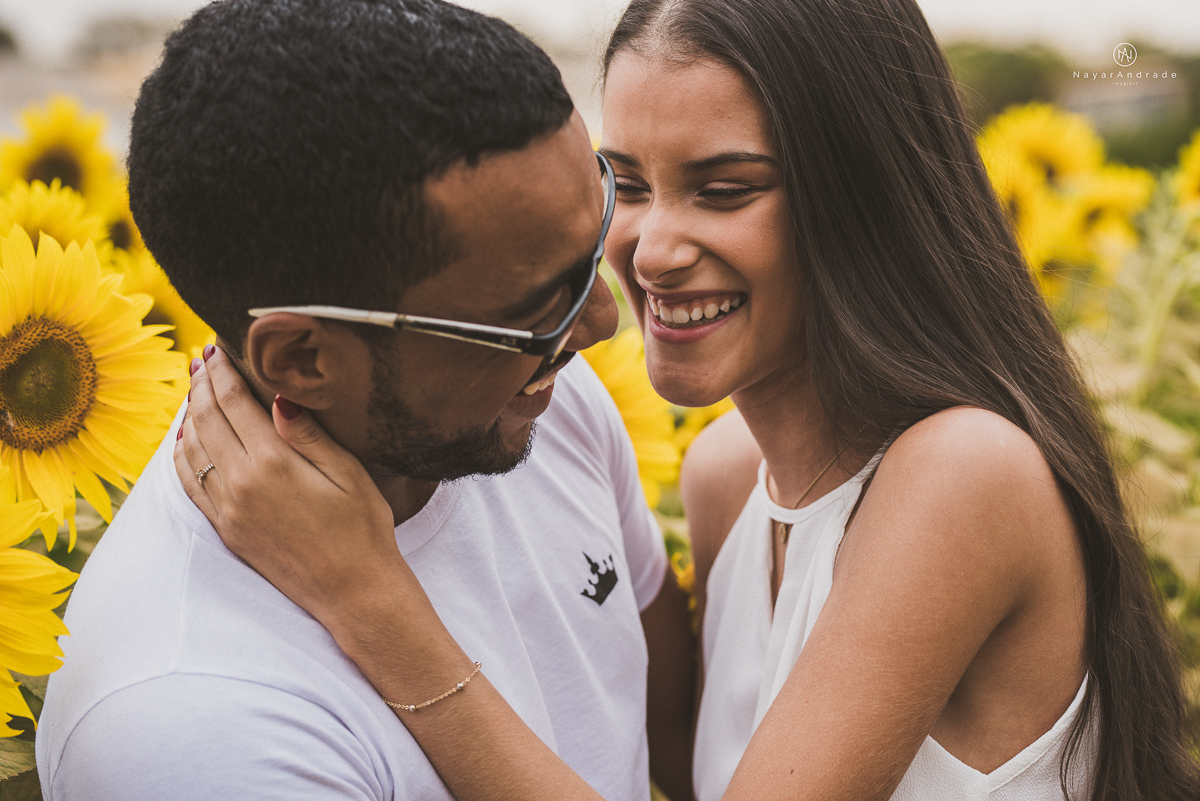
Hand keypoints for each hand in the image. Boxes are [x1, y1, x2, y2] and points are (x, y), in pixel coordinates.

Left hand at [173, 346, 404, 627]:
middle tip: (201, 359)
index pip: (234, 403)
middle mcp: (240, 484)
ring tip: (194, 389)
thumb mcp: (349, 473)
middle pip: (207, 420)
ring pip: (192, 449)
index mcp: (273, 463)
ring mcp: (228, 509)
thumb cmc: (363, 529)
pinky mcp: (226, 529)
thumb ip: (309, 433)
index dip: (223, 371)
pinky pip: (190, 483)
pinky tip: (187, 439)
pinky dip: (182, 454)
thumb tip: (278, 395)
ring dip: (189, 414)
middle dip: (202, 384)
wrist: (353, 591)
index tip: (216, 347)